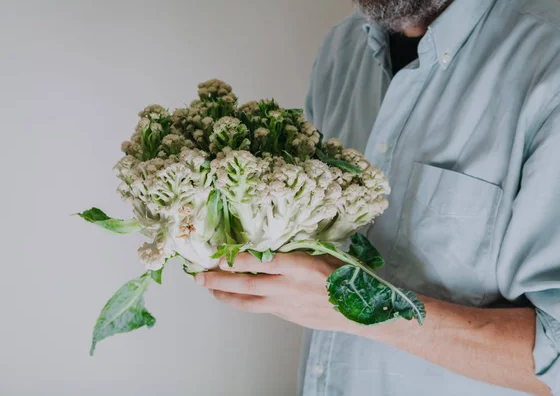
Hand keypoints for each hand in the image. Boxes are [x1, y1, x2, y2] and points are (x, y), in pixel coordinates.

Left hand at [194, 252, 360, 332]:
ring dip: (226, 295)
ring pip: (248, 302)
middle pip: (247, 284)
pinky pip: (259, 308)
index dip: (238, 259)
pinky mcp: (287, 316)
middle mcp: (288, 286)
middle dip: (220, 280)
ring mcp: (286, 304)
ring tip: (209, 289)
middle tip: (200, 276)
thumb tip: (272, 243)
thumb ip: (297, 251)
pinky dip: (243, 302)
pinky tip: (234, 298)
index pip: (261, 262)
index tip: (221, 255)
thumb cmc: (344, 276)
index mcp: (298, 266)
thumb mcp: (323, 254)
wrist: (359, 309)